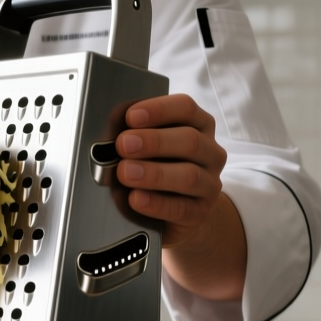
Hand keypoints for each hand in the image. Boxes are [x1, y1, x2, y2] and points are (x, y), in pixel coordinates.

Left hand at [114, 94, 227, 248]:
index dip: (159, 110)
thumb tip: (110, 133)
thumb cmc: (159, 166)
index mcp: (199, 125)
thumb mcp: (151, 146)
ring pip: (189, 176)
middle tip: (123, 145)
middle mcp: (210, 152)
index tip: (131, 116)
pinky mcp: (201, 212)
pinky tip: (136, 199)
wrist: (178, 209)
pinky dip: (156, 204)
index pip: (186, 108)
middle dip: (154, 141)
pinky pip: (181, 208)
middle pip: (190, 141)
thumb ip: (137, 135)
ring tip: (125, 172)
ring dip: (154, 173)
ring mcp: (209, 183)